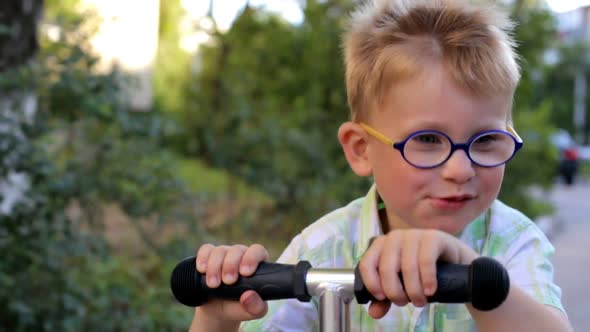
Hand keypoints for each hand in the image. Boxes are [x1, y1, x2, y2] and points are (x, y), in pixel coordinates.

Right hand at [194, 243, 269, 323]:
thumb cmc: (240, 308)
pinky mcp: (209, 256)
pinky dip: (203, 258)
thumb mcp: (252, 312)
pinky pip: (206, 250)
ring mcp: (225, 254)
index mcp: (257, 264)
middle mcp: (242, 256)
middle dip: (231, 265)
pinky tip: (202, 270)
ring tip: (213, 284)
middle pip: (237, 250)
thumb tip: (249, 296)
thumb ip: (256, 307)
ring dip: (215, 266)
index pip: (257, 251)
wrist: (219, 311)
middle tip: (228, 281)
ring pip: (220, 250)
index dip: (251, 258)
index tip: (245, 273)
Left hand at [358, 229, 477, 318]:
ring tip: (419, 301)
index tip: (382, 298)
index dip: (372, 284)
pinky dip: (427, 279)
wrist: (453, 263)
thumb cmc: (421, 273)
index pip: (367, 264)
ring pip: (407, 266)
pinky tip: (430, 291)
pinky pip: (426, 259)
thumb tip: (373, 313)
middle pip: (387, 268)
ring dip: (413, 290)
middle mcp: (395, 237)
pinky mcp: (432, 237)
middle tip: (404, 303)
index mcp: (381, 245)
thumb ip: (386, 298)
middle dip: (395, 292)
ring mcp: (414, 234)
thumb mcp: (401, 286)